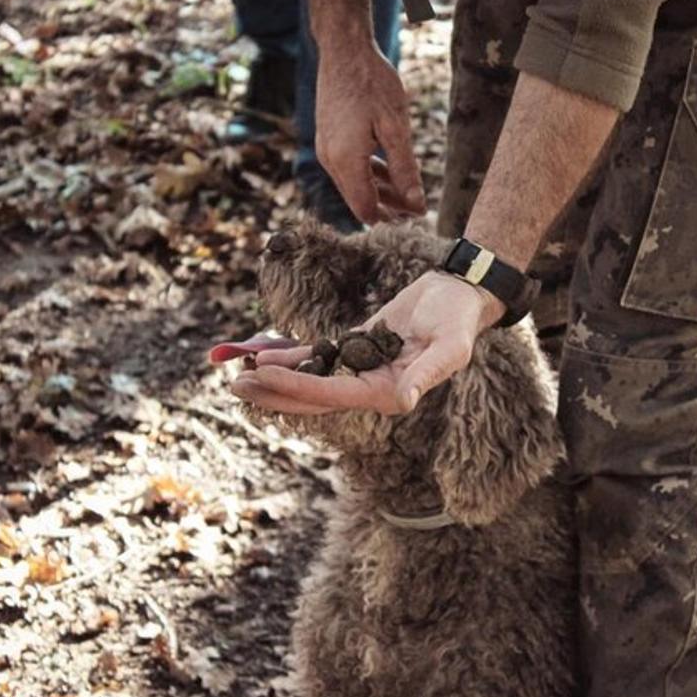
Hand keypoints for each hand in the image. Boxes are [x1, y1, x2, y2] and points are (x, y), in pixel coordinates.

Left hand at [231, 272, 504, 414]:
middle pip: (316, 395)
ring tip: (238, 375)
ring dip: (277, 379)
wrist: (460, 296)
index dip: (297, 388)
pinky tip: (264, 355)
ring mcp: (364, 368)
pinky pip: (322, 356)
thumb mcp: (450, 345)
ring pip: (313, 378)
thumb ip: (427, 373)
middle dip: (275, 392)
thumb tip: (403, 400)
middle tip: (235, 384)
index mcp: (392, 392)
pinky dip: (294, 357)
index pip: (335, 395)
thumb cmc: (459, 320)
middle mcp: (373, 386)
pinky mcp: (360, 347)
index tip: (264, 378)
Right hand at [316, 47, 424, 222]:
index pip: (365, 208)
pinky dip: (369, 175)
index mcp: (346, 160)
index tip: (415, 219)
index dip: (390, 219)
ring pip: (354, 186)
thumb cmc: (372, 83)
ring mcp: (326, 150)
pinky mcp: (328, 141)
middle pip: (358, 201)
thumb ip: (405, 170)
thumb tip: (416, 205)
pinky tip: (390, 174)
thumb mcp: (396, 128)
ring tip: (408, 196)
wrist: (344, 50)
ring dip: (380, 193)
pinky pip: (349, 169)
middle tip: (416, 211)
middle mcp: (330, 160)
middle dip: (387, 209)